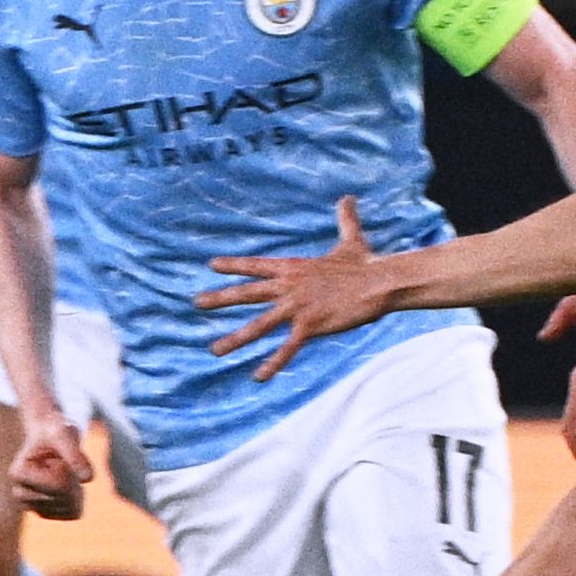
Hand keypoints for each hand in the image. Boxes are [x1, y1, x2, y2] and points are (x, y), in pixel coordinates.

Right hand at [10, 410, 92, 520]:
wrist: (47, 438)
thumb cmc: (52, 433)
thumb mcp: (63, 433)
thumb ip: (74, 454)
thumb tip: (87, 478)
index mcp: (18, 473)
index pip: (58, 483)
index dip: (68, 467)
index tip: (57, 455)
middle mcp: (20, 494)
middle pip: (65, 496)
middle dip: (73, 478)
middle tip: (64, 461)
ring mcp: (32, 507)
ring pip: (71, 508)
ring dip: (76, 487)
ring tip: (64, 471)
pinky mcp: (45, 513)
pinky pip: (73, 513)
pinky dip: (78, 498)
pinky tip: (68, 484)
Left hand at [198, 196, 396, 381]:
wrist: (379, 283)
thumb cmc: (366, 264)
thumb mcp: (351, 239)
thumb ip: (345, 220)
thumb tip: (347, 197)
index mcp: (294, 267)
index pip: (256, 265)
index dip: (233, 265)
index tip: (212, 265)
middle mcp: (289, 286)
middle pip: (248, 293)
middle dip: (220, 298)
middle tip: (196, 302)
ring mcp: (297, 307)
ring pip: (259, 325)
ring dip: (235, 339)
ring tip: (214, 350)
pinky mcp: (310, 325)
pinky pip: (287, 347)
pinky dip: (272, 363)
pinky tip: (258, 377)